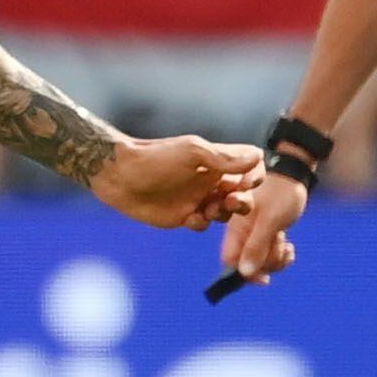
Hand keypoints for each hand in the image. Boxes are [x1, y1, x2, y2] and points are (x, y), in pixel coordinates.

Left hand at [93, 135, 262, 229]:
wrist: (120, 175)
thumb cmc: (156, 157)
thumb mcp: (192, 152)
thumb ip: (224, 158)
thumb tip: (257, 157)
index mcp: (217, 161)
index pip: (249, 167)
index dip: (254, 177)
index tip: (247, 182)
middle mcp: (210, 180)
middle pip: (242, 195)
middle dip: (242, 202)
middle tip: (230, 201)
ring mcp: (197, 199)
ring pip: (225, 213)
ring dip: (222, 214)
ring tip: (209, 209)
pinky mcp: (183, 216)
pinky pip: (203, 225)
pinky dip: (201, 223)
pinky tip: (190, 218)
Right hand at [217, 170, 308, 289]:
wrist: (294, 173)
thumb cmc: (281, 192)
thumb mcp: (270, 221)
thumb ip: (256, 246)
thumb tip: (244, 273)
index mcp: (235, 229)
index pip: (230, 261)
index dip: (245, 272)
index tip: (265, 277)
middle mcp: (241, 234)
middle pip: (248, 265)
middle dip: (268, 262)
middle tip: (282, 246)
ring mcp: (253, 234)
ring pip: (261, 261)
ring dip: (277, 258)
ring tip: (287, 244)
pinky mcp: (265, 234)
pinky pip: (270, 254)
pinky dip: (281, 255)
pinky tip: (289, 247)